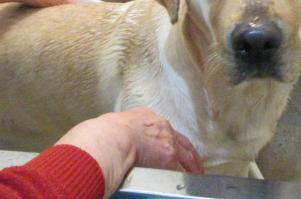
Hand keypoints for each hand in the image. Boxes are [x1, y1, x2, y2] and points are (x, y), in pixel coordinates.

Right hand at [55, 108, 203, 198]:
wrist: (110, 139)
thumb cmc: (103, 133)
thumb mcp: (113, 124)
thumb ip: (119, 130)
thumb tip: (108, 137)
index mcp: (146, 118)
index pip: (163, 129)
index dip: (171, 138)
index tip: (174, 143)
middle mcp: (161, 128)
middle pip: (181, 141)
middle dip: (188, 152)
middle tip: (194, 160)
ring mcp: (168, 143)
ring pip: (186, 155)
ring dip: (192, 165)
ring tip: (197, 172)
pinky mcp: (169, 159)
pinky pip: (182, 171)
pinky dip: (186, 177)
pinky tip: (190, 182)